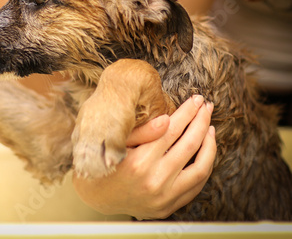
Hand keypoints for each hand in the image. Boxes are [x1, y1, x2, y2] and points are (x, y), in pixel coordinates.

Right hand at [72, 95, 215, 219]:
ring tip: (209, 127)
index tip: (196, 99)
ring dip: (209, 144)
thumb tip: (167, 119)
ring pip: (201, 168)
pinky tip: (204, 151)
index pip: (172, 130)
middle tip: (208, 106)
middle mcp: (154, 180)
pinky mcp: (168, 207)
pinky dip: (205, 166)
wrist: (97, 196)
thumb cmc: (105, 162)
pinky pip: (196, 186)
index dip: (187, 112)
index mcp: (139, 161)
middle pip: (190, 144)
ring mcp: (164, 197)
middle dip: (201, 121)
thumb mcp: (117, 142)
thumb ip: (142, 131)